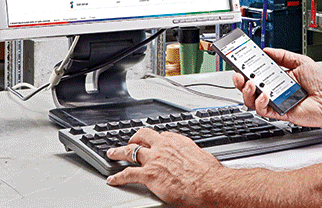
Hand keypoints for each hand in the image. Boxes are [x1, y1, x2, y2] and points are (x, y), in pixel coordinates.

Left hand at [106, 127, 224, 207]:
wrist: (209, 185)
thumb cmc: (209, 174)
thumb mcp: (201, 157)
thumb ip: (192, 156)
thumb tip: (194, 161)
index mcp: (177, 141)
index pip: (161, 135)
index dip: (154, 139)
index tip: (151, 142)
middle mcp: (164, 146)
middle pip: (142, 136)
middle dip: (133, 138)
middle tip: (129, 141)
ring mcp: (154, 159)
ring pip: (130, 151)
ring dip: (118, 152)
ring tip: (112, 154)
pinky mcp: (148, 174)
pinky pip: (128, 174)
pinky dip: (118, 177)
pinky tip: (113, 179)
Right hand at [233, 48, 321, 128]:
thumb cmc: (320, 83)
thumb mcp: (301, 61)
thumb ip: (283, 55)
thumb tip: (267, 50)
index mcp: (278, 77)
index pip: (257, 72)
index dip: (246, 67)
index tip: (239, 60)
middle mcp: (274, 90)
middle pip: (249, 87)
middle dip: (240, 81)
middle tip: (238, 74)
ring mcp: (276, 102)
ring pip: (252, 100)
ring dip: (247, 92)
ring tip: (251, 84)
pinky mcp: (279, 113)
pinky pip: (263, 110)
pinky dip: (260, 102)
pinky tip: (265, 94)